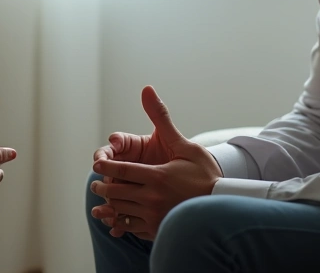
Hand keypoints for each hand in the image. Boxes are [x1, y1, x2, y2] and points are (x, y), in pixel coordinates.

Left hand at [89, 86, 221, 239]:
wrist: (224, 203)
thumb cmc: (205, 173)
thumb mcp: (184, 144)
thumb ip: (161, 118)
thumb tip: (147, 89)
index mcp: (157, 176)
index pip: (122, 170)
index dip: (106, 166)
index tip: (96, 164)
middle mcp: (153, 198)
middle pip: (116, 193)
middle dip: (103, 188)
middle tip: (96, 185)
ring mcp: (155, 217)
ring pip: (121, 212)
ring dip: (109, 206)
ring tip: (102, 203)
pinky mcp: (158, 230)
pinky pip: (132, 228)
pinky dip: (121, 223)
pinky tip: (117, 220)